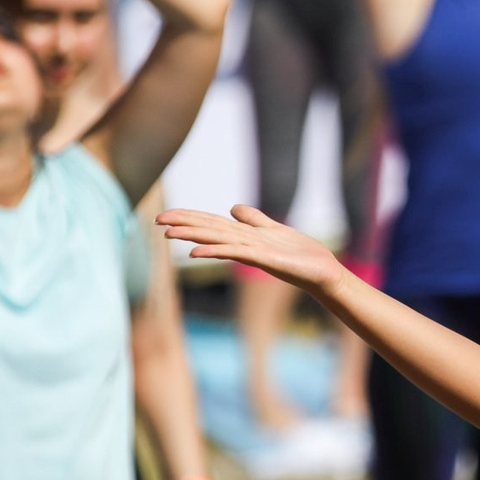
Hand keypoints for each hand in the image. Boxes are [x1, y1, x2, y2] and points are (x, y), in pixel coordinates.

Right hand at [159, 206, 351, 294]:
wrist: (323, 271)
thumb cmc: (300, 254)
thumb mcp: (273, 228)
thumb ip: (253, 218)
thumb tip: (232, 208)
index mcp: (245, 236)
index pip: (212, 223)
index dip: (190, 217)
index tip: (165, 215)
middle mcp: (244, 244)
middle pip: (209, 230)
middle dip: (184, 224)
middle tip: (156, 221)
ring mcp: (253, 252)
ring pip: (218, 240)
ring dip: (193, 236)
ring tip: (169, 232)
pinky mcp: (265, 259)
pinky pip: (236, 253)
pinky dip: (216, 251)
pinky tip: (197, 252)